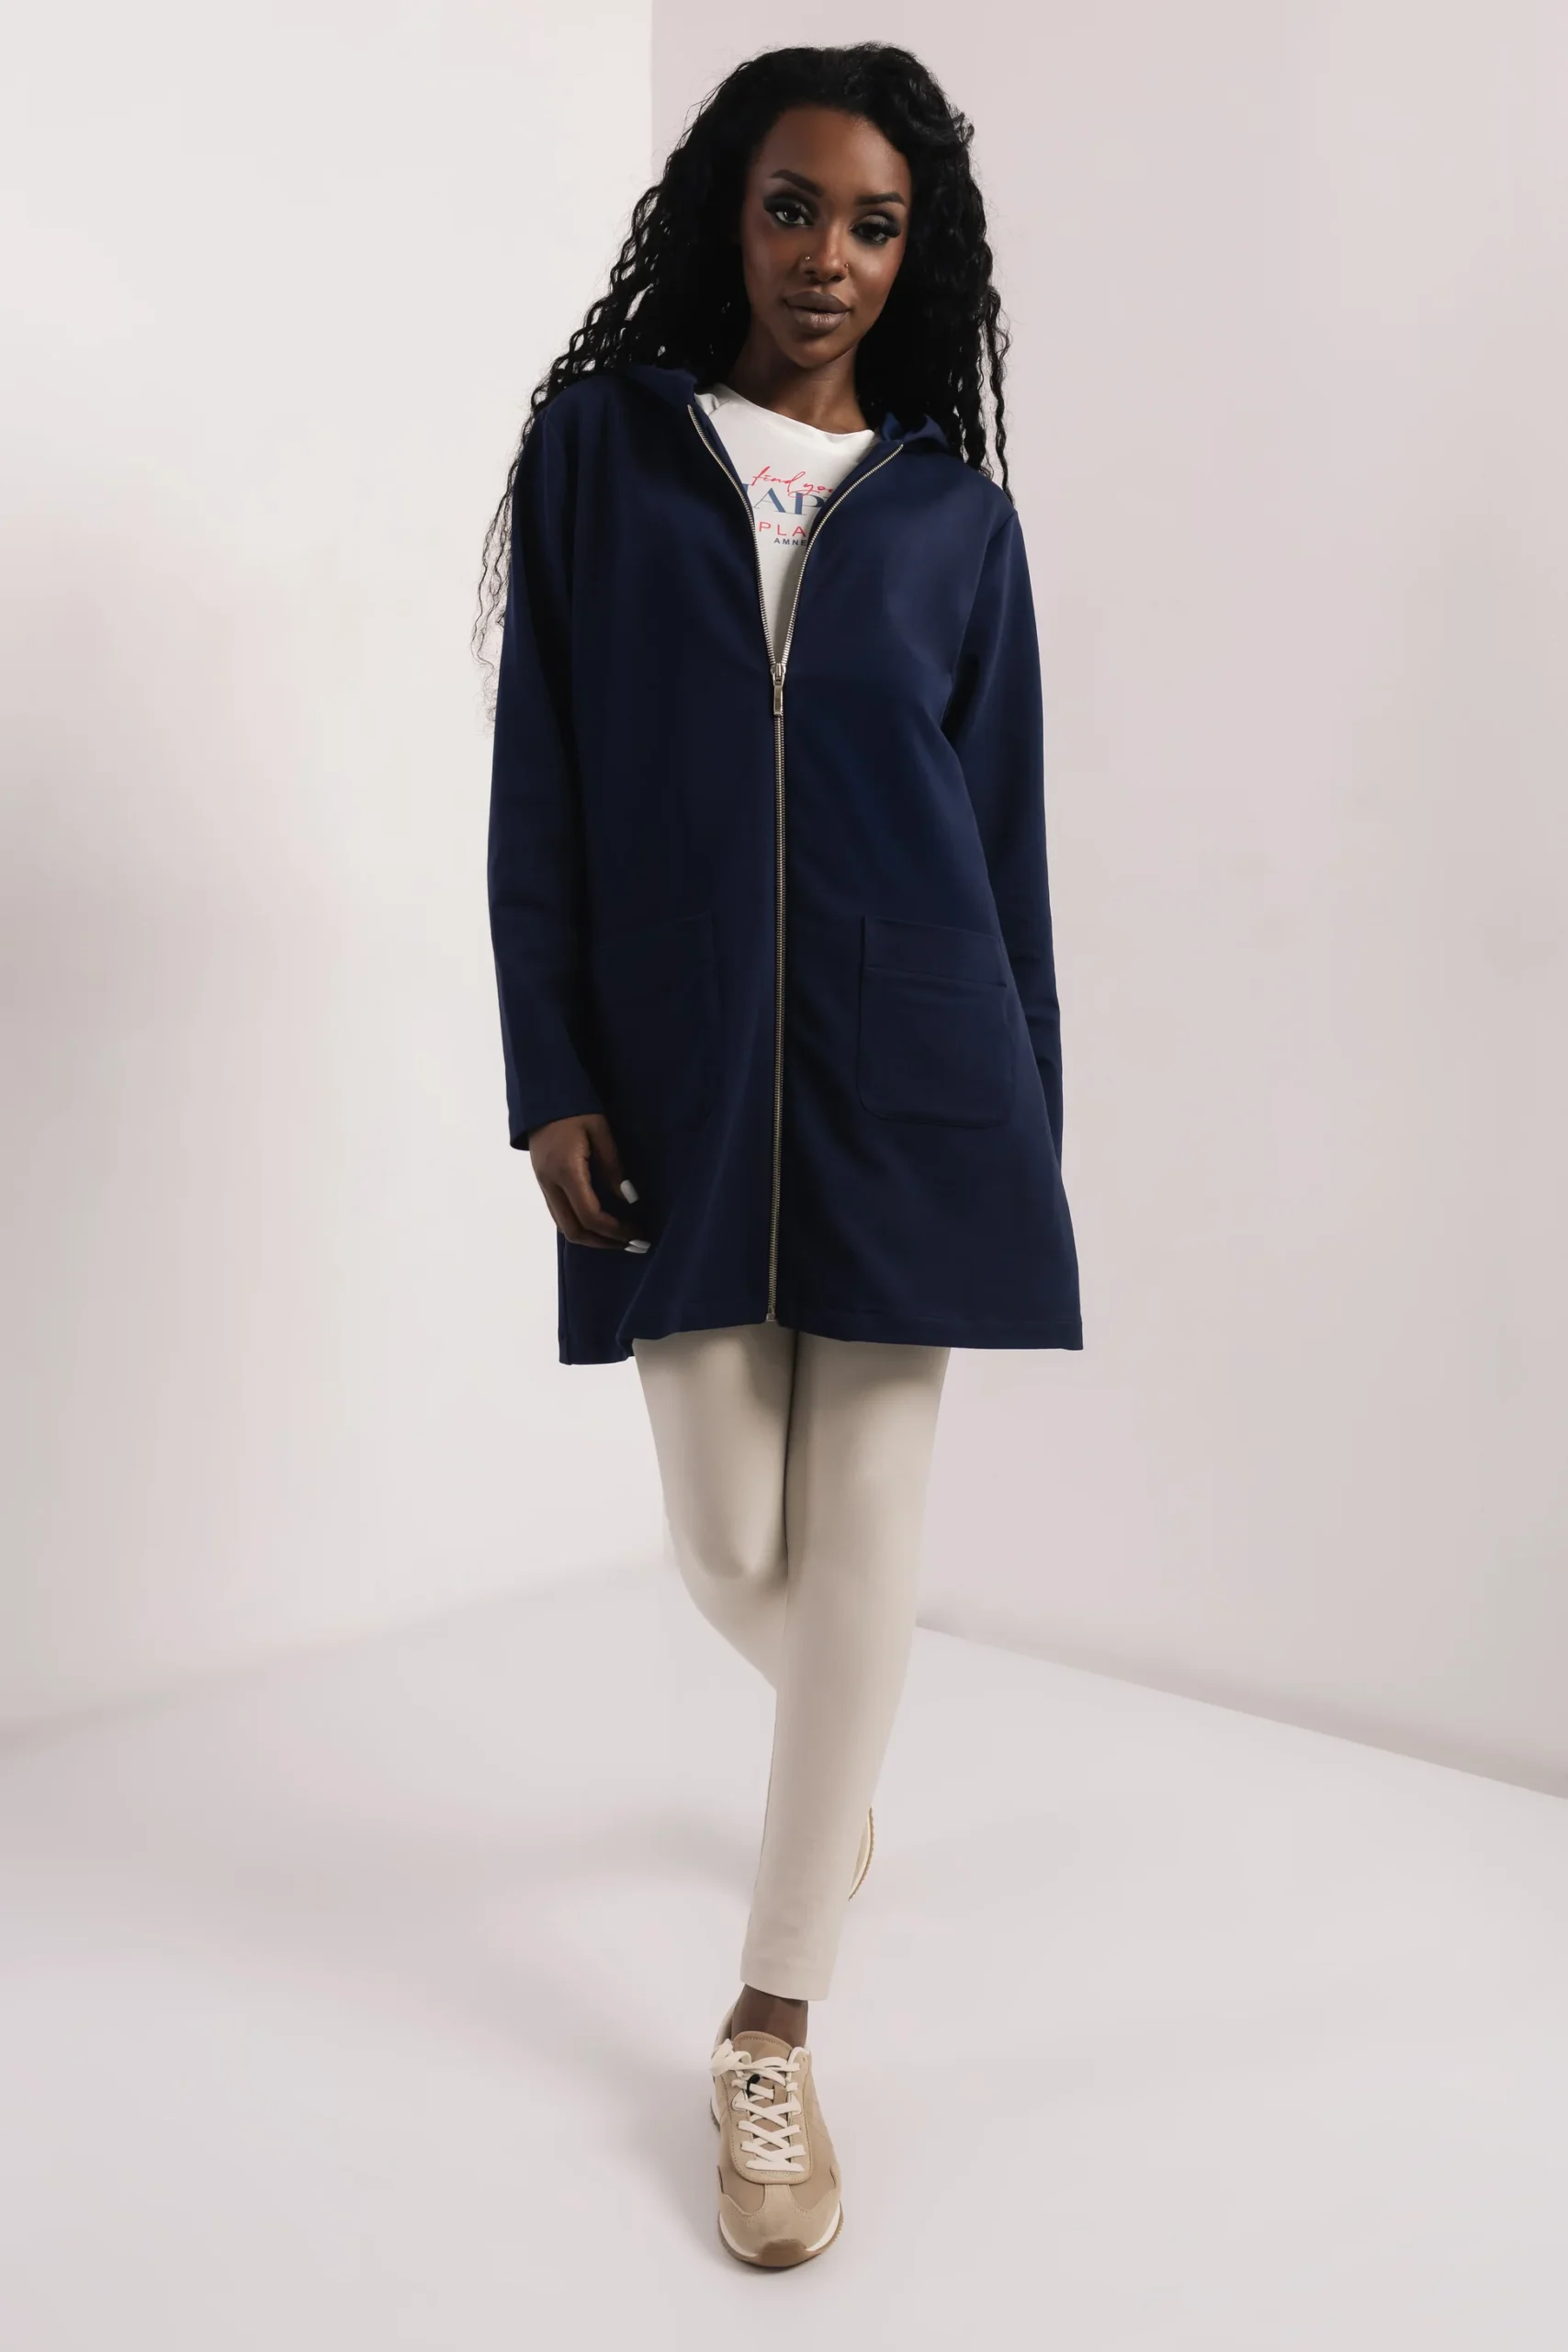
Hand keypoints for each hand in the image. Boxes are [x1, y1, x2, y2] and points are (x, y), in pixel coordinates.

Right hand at [527, 1114, 645, 1250]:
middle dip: (604, 1243)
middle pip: (574, 1231)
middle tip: (633, 1244)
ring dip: (592, 1238)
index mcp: (566, 1171)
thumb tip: (628, 1200)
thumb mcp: (600, 1131)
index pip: (590, 1215)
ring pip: (564, 1227)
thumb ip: (613, 1167)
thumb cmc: (575, 1107)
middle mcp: (550, 1183)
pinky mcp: (542, 1182)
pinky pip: (560, 1214)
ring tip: (620, 1239)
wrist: (541, 1094)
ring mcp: (543, 1184)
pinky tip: (601, 1223)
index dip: (615, 1231)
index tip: (638, 1234)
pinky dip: (581, 1225)